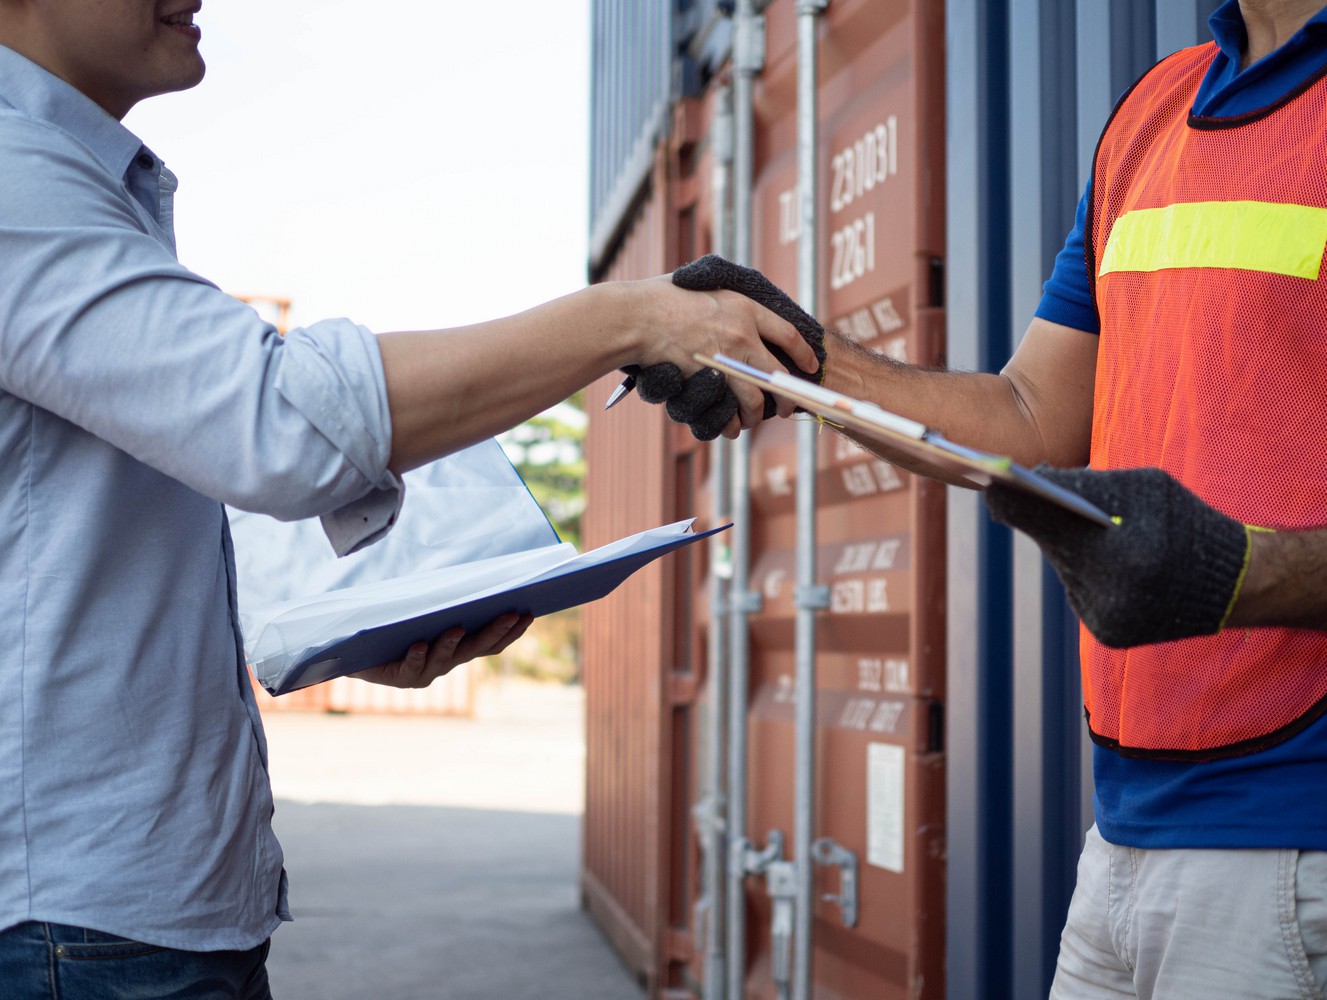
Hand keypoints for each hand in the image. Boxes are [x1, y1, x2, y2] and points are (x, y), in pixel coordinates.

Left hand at [351, 612, 532, 688]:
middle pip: (476, 649)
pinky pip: (411, 666)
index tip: (529, 613)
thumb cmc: (396, 628)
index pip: (492, 643)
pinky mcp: (402, 676)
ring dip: (451, 643)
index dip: (512, 632)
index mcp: (457, 649)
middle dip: (495, 631)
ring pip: (445, 658)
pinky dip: (417, 655)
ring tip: (456, 628)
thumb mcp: (425, 612)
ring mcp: (426, 672)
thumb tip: (469, 574)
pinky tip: (419, 644)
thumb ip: (445, 602)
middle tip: (511, 613)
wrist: (359, 652)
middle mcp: (447, 663)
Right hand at [629, 256, 825, 440]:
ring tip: (750, 421)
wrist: (635, 316)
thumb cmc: (660, 297)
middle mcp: (742, 334)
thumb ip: (724, 296)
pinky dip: (730, 422)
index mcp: (744, 308)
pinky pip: (728, 409)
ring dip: (755, 415)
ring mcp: (724, 359)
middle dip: (787, 398)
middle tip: (786, 408)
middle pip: (779, 375)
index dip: (804, 355)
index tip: (811, 366)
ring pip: (756, 399)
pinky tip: (729, 426)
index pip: (788, 335)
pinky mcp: (706, 379)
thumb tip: (736, 304)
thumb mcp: (702, 281)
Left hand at [984, 466, 1250, 647]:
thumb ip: (1091, 484)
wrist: (1238, 587)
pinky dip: (1085, 572)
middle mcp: (1112, 596)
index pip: (1050, 523)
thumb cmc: (1189, 525)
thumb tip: (1034, 477)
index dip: (1016, 502)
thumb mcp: (1147, 490)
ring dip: (1061, 547)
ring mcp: (1108, 621)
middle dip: (1034, 520)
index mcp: (1125, 555)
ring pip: (1065, 571)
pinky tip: (1089, 554)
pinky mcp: (1110, 635)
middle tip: (999, 492)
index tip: (989, 483)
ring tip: (1042, 516)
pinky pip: (1081, 592)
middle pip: (1054, 547)